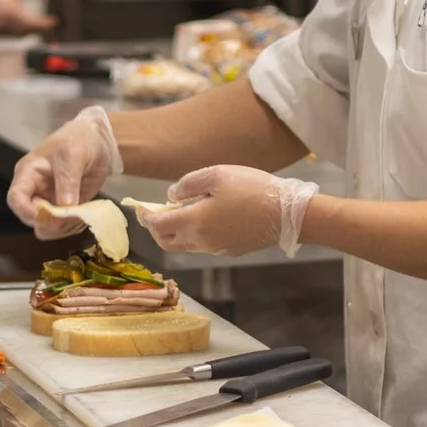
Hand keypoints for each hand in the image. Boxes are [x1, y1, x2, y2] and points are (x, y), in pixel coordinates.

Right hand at [0, 0, 56, 35]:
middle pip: (27, 32)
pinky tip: (20, 26)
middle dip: (37, 28)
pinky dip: (16, 32)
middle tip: (47, 23)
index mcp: (12, 11)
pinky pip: (7, 35)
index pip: (34, 23)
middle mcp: (4, 23)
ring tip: (35, 26)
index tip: (54, 21)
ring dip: (27, 32)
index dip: (45, 24)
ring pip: (17, 36)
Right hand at [7, 105, 122, 234]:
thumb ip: (68, 182)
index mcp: (28, 174)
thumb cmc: (78, 140)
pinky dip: (74, 226)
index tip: (45, 217)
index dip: (26, 212)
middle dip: (51, 223)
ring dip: (65, 227)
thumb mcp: (73, 156)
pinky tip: (85, 213)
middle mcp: (35, 192)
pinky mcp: (64, 210)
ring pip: (47, 229)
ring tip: (82, 212)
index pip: (16, 198)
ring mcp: (49, 203)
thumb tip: (64, 207)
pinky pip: (63, 228)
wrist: (96, 140)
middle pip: (31, 219)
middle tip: (72, 214)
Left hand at [138, 165, 320, 256]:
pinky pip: (201, 246)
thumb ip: (187, 185)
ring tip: (177, 213)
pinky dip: (192, 236)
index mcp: (194, 222)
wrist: (287, 213)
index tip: (139, 208)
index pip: (157, 225)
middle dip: (155, 228)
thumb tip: (170, 196)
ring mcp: (215, 249)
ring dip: (173, 233)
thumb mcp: (217, 175)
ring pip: (183, 246)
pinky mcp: (229, 251)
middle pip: (166, 241)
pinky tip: (201, 219)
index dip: (145, 217)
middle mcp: (201, 241)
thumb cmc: (252, 189)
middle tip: (153, 213)